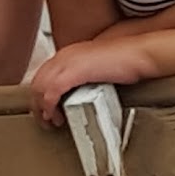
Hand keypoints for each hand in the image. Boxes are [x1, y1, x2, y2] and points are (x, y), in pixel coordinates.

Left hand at [28, 35, 155, 123]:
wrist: (137, 54)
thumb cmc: (125, 61)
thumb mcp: (98, 68)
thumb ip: (85, 77)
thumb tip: (81, 93)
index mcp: (69, 53)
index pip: (43, 74)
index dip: (41, 94)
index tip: (47, 109)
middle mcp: (64, 56)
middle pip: (37, 82)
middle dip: (37, 104)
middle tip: (46, 120)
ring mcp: (67, 62)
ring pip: (40, 88)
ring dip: (42, 109)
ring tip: (52, 121)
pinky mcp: (73, 72)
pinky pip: (51, 92)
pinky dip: (50, 107)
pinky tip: (56, 116)